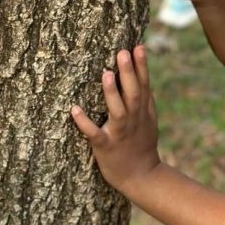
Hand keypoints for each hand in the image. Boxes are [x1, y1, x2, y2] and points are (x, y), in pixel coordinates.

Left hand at [71, 46, 159, 195]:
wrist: (142, 177)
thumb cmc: (142, 145)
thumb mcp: (150, 121)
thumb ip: (146, 100)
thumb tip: (143, 75)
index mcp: (143, 112)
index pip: (144, 85)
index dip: (142, 66)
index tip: (138, 46)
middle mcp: (133, 120)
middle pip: (133, 93)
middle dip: (129, 73)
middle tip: (122, 52)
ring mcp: (119, 133)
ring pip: (117, 111)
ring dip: (111, 93)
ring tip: (105, 74)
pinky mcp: (105, 147)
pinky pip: (94, 134)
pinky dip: (85, 123)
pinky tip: (75, 109)